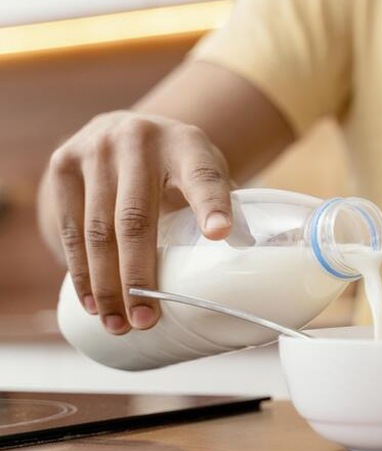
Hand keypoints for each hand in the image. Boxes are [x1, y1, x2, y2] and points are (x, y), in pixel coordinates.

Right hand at [44, 111, 233, 334]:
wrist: (125, 127)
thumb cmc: (176, 163)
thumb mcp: (204, 170)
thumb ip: (223, 204)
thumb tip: (249, 254)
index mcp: (187, 143)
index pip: (203, 177)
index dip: (211, 206)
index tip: (220, 235)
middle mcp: (139, 140)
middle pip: (137, 217)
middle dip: (139, 274)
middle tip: (145, 320)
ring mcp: (96, 149)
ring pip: (98, 229)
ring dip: (105, 284)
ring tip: (117, 324)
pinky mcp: (63, 164)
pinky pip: (69, 227)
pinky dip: (80, 269)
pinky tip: (91, 300)